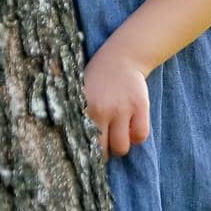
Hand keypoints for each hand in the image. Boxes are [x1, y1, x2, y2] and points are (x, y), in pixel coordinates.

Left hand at [82, 41, 150, 158]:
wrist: (122, 57)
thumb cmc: (97, 80)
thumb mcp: (80, 94)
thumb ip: (75, 116)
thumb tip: (69, 145)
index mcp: (83, 108)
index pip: (83, 144)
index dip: (87, 153)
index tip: (89, 153)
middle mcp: (102, 110)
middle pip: (103, 150)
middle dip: (105, 152)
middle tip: (106, 144)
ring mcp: (122, 108)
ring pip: (122, 147)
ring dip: (121, 145)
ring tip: (119, 135)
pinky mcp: (140, 105)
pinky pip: (140, 135)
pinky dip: (137, 136)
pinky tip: (132, 128)